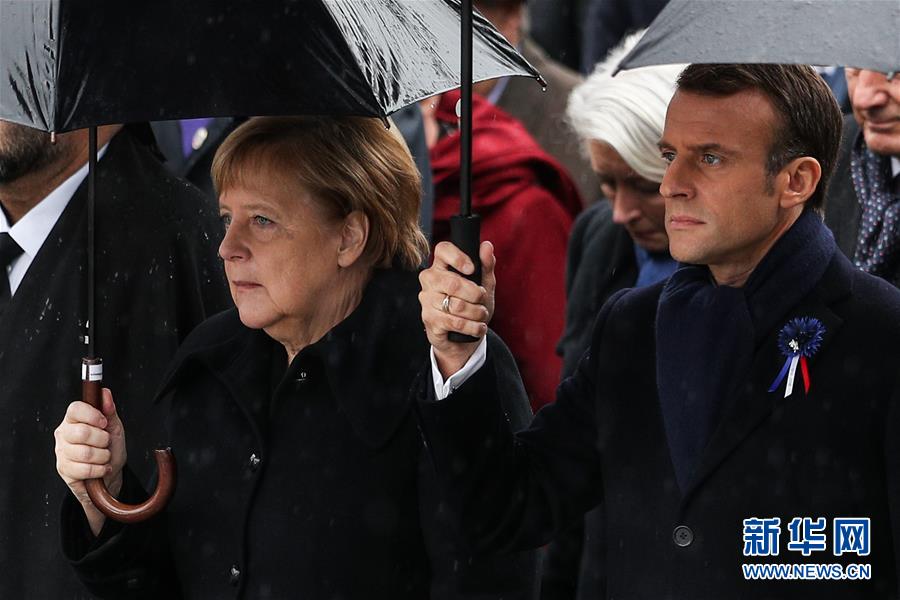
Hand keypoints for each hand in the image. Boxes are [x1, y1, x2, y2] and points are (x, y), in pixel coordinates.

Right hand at [54, 388, 126, 534]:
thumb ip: (109, 410)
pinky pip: (83, 469)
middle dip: (102, 440)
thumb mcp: (114, 427)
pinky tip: (101, 468)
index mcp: (74, 419)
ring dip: (102, 456)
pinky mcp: (63, 469)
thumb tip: (105, 393)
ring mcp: (61, 452)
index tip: (104, 422)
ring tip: (104, 456)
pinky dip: (99, 469)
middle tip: (106, 443)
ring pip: (84, 452)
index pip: (75, 409)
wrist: (109, 474)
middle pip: (81, 432)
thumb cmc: (110, 448)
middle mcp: (64, 433)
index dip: (92, 415)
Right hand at [419, 241, 495, 377]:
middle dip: (475, 294)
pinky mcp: (429, 320)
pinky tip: (478, 328)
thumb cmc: (472, 307)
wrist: (463, 340)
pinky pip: (455, 322)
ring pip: (456, 305)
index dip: (458, 257)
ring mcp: (427, 300)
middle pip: (453, 282)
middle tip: (482, 300)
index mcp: (441, 266)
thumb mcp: (483, 285)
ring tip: (482, 315)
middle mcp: (429, 280)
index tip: (472, 269)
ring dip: (477, 313)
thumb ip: (486, 266)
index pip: (442, 250)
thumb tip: (487, 245)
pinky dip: (472, 327)